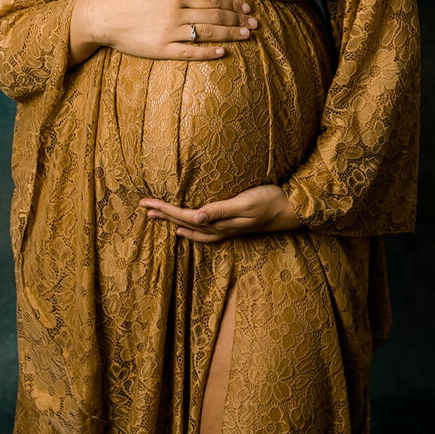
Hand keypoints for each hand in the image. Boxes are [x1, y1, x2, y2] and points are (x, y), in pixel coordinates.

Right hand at [77, 0, 256, 62]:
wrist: (100, 16)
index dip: (231, 3)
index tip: (247, 7)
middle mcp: (174, 14)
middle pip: (213, 16)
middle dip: (237, 19)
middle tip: (255, 23)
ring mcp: (168, 34)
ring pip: (206, 33)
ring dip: (229, 34)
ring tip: (247, 35)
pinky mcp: (160, 50)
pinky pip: (188, 53)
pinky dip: (207, 52)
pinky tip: (222, 51)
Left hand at [139, 182, 302, 241]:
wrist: (291, 210)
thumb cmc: (270, 201)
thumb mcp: (246, 203)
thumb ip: (221, 210)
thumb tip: (195, 218)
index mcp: (219, 223)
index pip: (185, 216)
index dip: (165, 210)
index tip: (147, 203)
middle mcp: (219, 229)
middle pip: (184, 222)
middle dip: (163, 215)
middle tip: (143, 206)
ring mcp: (225, 230)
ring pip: (191, 227)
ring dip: (173, 221)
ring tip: (156, 216)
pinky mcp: (231, 226)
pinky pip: (203, 231)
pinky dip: (190, 229)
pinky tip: (185, 227)